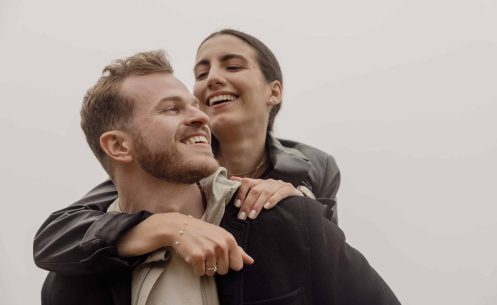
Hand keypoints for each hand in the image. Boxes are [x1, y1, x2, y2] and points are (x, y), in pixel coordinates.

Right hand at [117, 212, 253, 275]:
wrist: (179, 226)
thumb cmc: (202, 231)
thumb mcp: (221, 236)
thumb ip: (237, 250)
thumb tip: (251, 261)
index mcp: (229, 239)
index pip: (237, 265)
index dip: (228, 263)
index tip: (220, 254)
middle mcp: (221, 245)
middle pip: (224, 271)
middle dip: (215, 265)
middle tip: (207, 252)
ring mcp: (209, 251)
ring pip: (212, 273)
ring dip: (204, 266)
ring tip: (199, 252)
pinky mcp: (197, 257)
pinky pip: (200, 273)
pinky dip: (195, 268)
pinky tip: (193, 255)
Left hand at [230, 177, 302, 219]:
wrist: (296, 197)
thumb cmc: (274, 196)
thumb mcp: (261, 191)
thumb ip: (247, 186)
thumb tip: (231, 179)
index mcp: (260, 182)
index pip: (247, 182)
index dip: (241, 192)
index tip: (236, 205)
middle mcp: (268, 182)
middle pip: (255, 190)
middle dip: (247, 203)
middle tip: (242, 216)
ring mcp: (279, 185)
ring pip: (266, 192)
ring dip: (257, 204)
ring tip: (252, 216)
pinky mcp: (289, 190)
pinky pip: (280, 193)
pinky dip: (273, 200)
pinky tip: (267, 207)